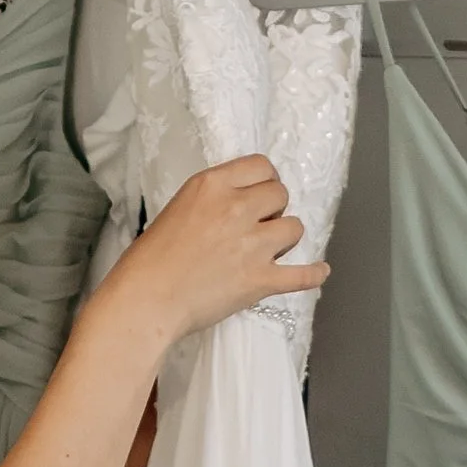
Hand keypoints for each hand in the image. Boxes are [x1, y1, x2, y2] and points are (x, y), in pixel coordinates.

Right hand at [113, 156, 324, 351]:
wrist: (146, 299)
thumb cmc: (150, 260)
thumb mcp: (178, 208)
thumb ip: (212, 201)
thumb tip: (240, 206)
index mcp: (213, 186)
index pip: (261, 166)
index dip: (264, 180)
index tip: (261, 193)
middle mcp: (237, 208)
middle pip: (281, 194)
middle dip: (274, 208)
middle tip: (259, 224)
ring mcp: (253, 245)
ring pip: (295, 228)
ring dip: (285, 238)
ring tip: (270, 249)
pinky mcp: (261, 280)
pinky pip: (302, 275)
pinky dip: (313, 275)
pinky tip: (319, 271)